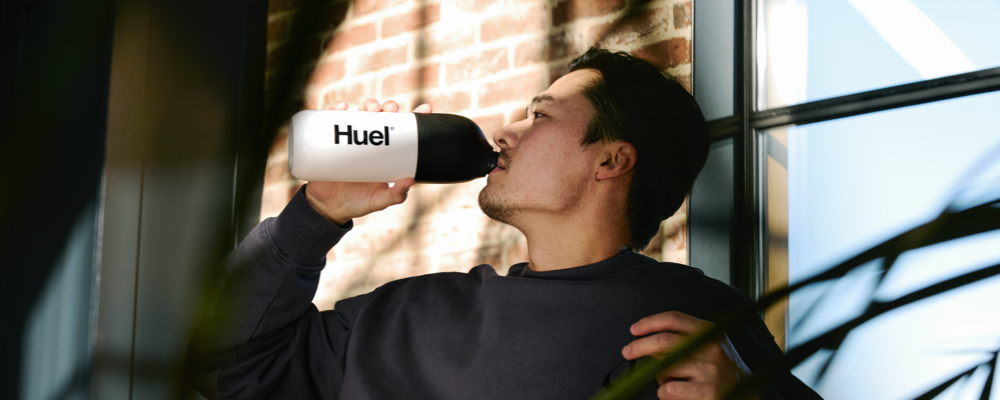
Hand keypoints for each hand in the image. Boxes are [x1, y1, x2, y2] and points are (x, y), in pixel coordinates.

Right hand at [304, 99, 432, 225]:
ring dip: (367, 105)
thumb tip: (410, 181)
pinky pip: (333, 120)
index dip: (414, 119)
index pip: (403, 133)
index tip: (425, 108)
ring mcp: (351, 140)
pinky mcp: (331, 141)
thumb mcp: (378, 200)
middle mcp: (370, 144)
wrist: (327, 207)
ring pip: (361, 114)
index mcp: (386, 155)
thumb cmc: (357, 203)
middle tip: (390, 109)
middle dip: (389, 108)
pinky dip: (337, 110)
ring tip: (370, 108)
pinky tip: (342, 108)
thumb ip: (395, 195)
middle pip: (382, 117)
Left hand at [622, 311, 757, 399]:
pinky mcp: (707, 392)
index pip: (674, 319)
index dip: (649, 322)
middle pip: (664, 341)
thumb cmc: (724, 370)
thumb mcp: (713, 344)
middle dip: (639, 346)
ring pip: (664, 369)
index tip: (634, 329)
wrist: (751, 394)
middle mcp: (711, 347)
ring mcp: (710, 370)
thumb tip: (649, 339)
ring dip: (659, 376)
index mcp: (710, 331)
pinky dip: (665, 393)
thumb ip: (687, 338)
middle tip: (627, 351)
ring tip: (671, 380)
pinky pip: (668, 390)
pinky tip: (677, 393)